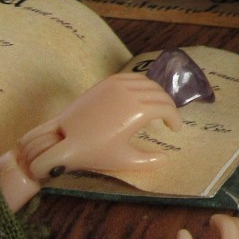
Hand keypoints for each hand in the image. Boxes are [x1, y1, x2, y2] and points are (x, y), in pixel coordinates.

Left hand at [19, 73, 181, 179]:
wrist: (63, 139)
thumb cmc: (94, 151)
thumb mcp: (125, 159)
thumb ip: (149, 160)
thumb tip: (165, 158)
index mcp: (138, 110)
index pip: (166, 108)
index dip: (175, 118)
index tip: (175, 129)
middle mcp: (130, 93)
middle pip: (160, 94)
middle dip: (169, 106)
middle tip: (169, 119)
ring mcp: (117, 85)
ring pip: (148, 83)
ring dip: (157, 94)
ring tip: (158, 106)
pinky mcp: (106, 83)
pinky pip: (132, 77)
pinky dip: (143, 84)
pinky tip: (142, 95)